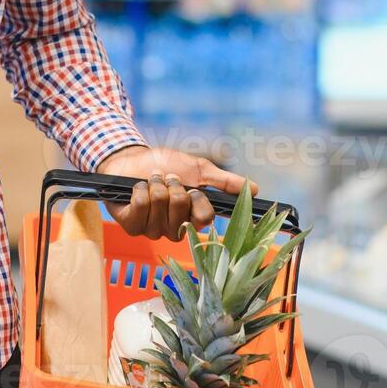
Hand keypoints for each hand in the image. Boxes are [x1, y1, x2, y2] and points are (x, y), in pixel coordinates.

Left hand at [95, 145, 254, 240]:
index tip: (192, 188)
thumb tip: (255, 188)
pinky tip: (137, 187)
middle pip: (181, 211)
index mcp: (192, 218)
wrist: (133, 157)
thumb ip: (224, 181)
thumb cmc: (166, 164)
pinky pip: (140, 206)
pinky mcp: (130, 226)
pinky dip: (140, 189)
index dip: (198, 200)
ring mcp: (152, 229)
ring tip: (152, 180)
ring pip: (160, 206)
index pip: (205, 219)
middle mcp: (174, 229)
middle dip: (173, 187)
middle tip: (168, 179)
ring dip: (155, 185)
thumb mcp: (198, 169)